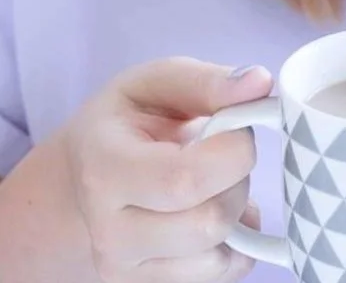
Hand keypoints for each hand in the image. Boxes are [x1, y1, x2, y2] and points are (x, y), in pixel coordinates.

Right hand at [61, 57, 271, 281]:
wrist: (84, 175)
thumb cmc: (126, 120)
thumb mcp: (157, 82)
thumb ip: (208, 82)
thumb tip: (261, 82)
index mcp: (105, 170)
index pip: (184, 181)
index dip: (233, 151)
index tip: (237, 124)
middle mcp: (109, 233)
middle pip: (210, 222)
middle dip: (238, 179)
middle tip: (225, 152)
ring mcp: (126, 272)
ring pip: (220, 255)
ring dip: (237, 212)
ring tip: (214, 181)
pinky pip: (222, 275)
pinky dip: (236, 243)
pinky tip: (213, 209)